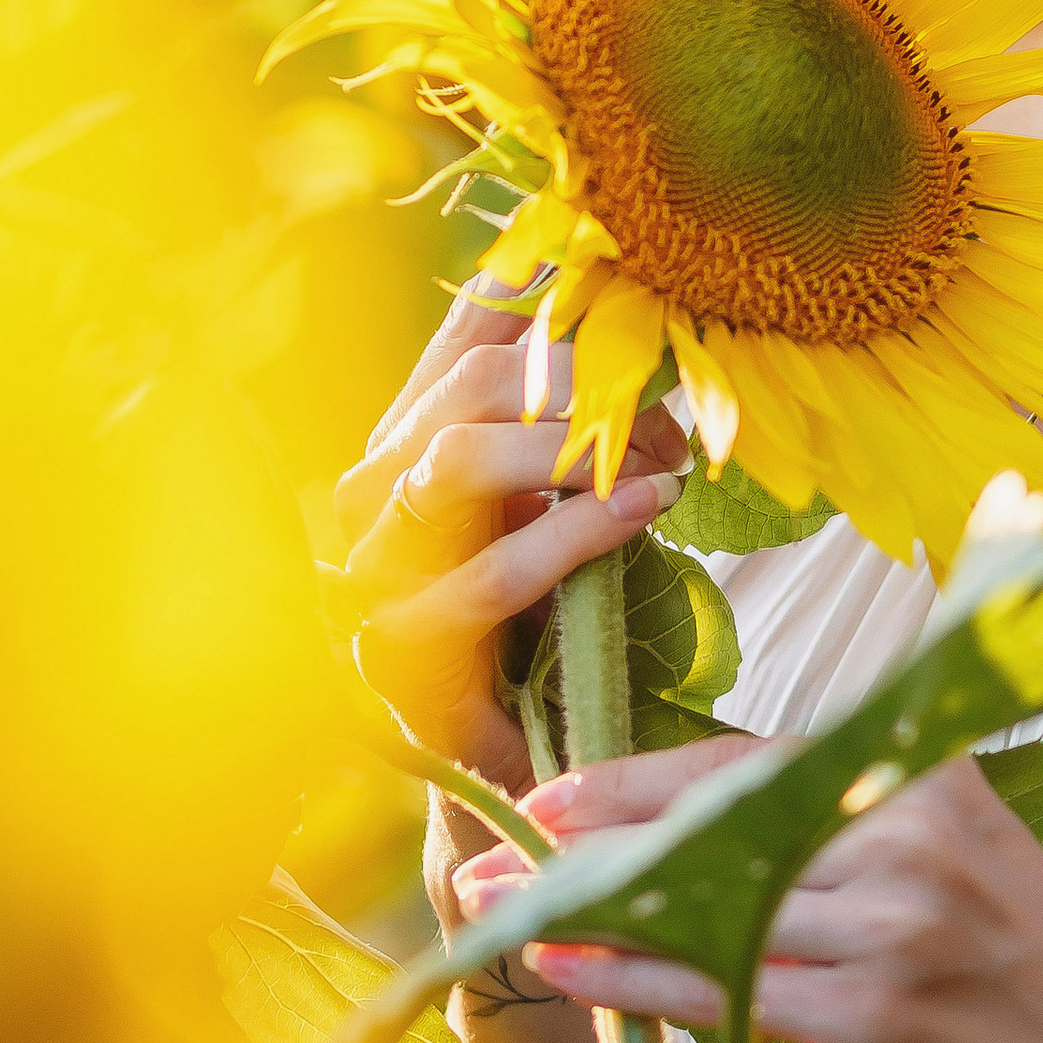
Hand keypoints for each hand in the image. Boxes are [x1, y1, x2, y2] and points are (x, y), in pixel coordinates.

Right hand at [335, 294, 687, 784]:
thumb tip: (618, 297)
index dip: (553, 300)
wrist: (500, 752)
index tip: (636, 290)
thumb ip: (572, 411)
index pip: (468, 333)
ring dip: (576, 453)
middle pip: (471, 388)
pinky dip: (573, 537)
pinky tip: (641, 513)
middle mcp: (373, 491)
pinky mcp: (399, 651)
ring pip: (459, 463)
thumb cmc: (535, 613)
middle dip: (586, 388)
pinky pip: (486, 577)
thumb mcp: (554, 497)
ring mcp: (374, 570)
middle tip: (670, 417)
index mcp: (409, 437)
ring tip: (662, 464)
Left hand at [464, 748, 1042, 1042]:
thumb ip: (858, 812)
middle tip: (500, 846)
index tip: (559, 794)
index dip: (642, 782)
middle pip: (712, 833)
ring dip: (591, 915)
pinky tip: (577, 974)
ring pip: (706, 913)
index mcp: (924, 775)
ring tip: (504, 913)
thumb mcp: (968, 841)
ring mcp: (890, 932)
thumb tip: (707, 817)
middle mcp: (905, 838)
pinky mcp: (875, 1022)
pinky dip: (639, 983)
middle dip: (593, 840)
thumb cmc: (1040, 956)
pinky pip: (726, 994)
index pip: (751, 767)